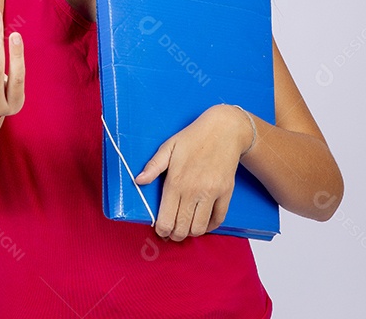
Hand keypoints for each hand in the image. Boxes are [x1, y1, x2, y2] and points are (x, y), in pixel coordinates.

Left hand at [134, 104, 252, 240]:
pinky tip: (202, 222)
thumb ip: (153, 166)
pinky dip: (209, 226)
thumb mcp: (168, 147)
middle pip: (182, 228)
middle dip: (174, 235)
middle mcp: (193, 190)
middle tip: (172, 232)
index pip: (166, 219)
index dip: (161, 230)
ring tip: (186, 228)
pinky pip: (218, 219)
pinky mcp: (226, 193)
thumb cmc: (193, 138)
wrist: (224, 130)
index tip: (160, 230)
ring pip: (199, 228)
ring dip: (191, 233)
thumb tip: (138, 181)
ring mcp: (211, 193)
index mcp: (175, 181)